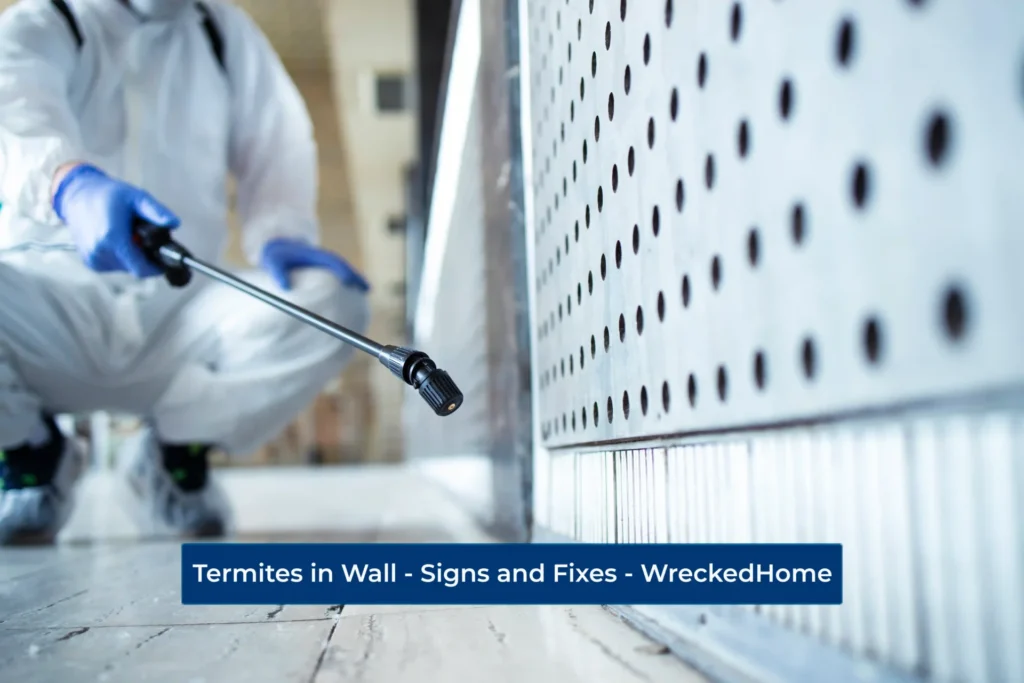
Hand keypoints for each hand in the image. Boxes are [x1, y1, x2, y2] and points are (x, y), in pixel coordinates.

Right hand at [51, 164, 179, 276]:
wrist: (76, 194)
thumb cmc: (107, 194)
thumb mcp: (136, 197)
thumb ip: (156, 212)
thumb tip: (174, 223)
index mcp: (112, 238)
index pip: (141, 268)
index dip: (156, 267)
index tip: (164, 260)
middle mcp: (100, 251)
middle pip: (135, 267)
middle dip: (144, 256)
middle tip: (143, 237)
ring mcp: (93, 259)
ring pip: (125, 267)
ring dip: (132, 256)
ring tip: (127, 234)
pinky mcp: (90, 261)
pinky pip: (114, 265)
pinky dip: (120, 256)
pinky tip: (116, 239)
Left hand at [260, 238, 369, 292]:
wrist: (280, 249)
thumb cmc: (277, 257)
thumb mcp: (273, 261)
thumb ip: (277, 271)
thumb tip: (284, 286)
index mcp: (315, 256)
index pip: (333, 261)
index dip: (342, 270)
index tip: (348, 281)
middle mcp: (325, 260)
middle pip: (345, 267)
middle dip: (356, 277)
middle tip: (366, 289)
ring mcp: (327, 266)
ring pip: (345, 272)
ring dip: (355, 281)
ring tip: (366, 292)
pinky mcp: (326, 272)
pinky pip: (340, 277)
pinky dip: (349, 284)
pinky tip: (355, 296)